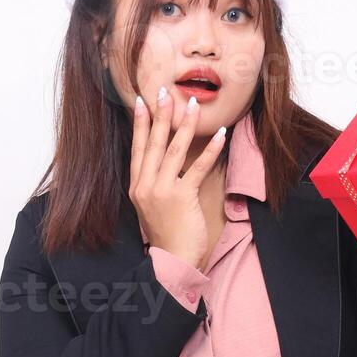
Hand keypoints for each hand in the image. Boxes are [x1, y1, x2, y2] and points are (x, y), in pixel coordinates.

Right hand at [129, 86, 226, 269]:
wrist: (171, 263)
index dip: (139, 125)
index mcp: (137, 187)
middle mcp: (145, 186)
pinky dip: (210, 150)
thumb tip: (164, 166)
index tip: (141, 103)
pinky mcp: (181, 198)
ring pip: (173, 151)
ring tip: (192, 105)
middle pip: (152, 144)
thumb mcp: (152, 209)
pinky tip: (220, 135)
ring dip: (184, 125)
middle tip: (164, 92)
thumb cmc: (167, 238)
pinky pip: (197, 168)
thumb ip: (155, 186)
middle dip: (159, 115)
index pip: (138, 149)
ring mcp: (162, 191)